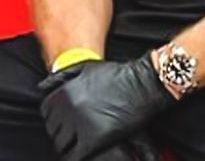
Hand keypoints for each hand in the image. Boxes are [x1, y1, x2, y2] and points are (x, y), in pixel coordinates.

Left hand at [39, 54, 173, 160]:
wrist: (147, 82)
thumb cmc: (121, 74)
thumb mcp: (88, 67)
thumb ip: (63, 76)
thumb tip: (42, 88)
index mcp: (63, 93)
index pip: (47, 114)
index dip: (58, 118)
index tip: (67, 121)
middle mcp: (68, 108)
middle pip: (54, 130)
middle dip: (64, 132)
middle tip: (77, 133)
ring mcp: (80, 123)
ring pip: (62, 145)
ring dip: (70, 144)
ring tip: (82, 142)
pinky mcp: (95, 138)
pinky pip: (75, 155)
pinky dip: (77, 156)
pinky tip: (86, 152)